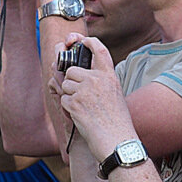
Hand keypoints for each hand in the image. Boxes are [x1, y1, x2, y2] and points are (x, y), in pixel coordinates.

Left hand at [51, 35, 135, 162]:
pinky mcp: (75, 102)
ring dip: (70, 96)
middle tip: (81, 96)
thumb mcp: (115, 95)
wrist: (117, 141)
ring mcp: (85, 90)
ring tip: (84, 109)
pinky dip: (69, 108)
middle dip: (71, 82)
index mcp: (110, 76)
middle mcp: (97, 79)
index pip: (99, 49)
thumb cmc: (118, 122)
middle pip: (72, 70)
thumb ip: (101, 83)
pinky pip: (64, 99)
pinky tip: (81, 116)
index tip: (79, 40)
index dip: (87, 41)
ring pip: (66, 84)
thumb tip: (81, 77)